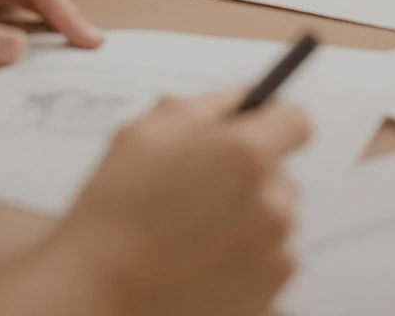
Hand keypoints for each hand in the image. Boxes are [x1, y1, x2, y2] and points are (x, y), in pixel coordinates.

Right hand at [44, 91, 308, 315]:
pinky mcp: (267, 301)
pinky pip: (265, 268)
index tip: (252, 131)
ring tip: (192, 234)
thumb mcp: (148, 130)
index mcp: (248, 155)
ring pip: (274, 223)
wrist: (96, 294)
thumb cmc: (117, 208)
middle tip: (201, 190)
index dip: (272, 123)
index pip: (297, 121)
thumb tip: (242, 100)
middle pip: (281, 176)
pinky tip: (199, 265)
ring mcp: (274, 259)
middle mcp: (274, 206)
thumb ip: (206, 105)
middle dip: (250, 177)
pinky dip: (242, 265)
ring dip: (247, 222)